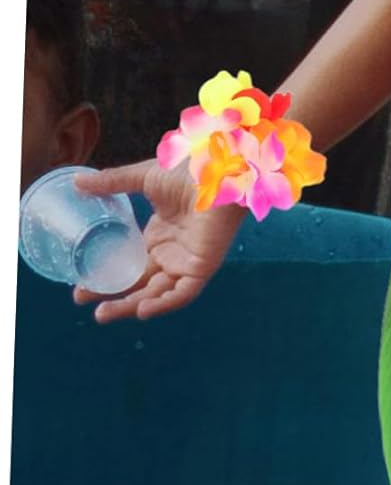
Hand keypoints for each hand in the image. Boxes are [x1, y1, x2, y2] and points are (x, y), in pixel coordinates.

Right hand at [71, 160, 246, 322]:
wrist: (219, 170)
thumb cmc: (190, 170)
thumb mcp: (143, 177)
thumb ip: (112, 182)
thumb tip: (77, 181)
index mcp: (160, 234)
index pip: (130, 263)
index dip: (107, 275)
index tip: (80, 284)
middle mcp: (172, 252)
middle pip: (139, 282)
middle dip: (112, 294)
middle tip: (81, 299)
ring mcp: (187, 261)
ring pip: (157, 292)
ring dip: (130, 305)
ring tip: (102, 314)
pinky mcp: (203, 266)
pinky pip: (183, 293)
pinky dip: (164, 304)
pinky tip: (141, 311)